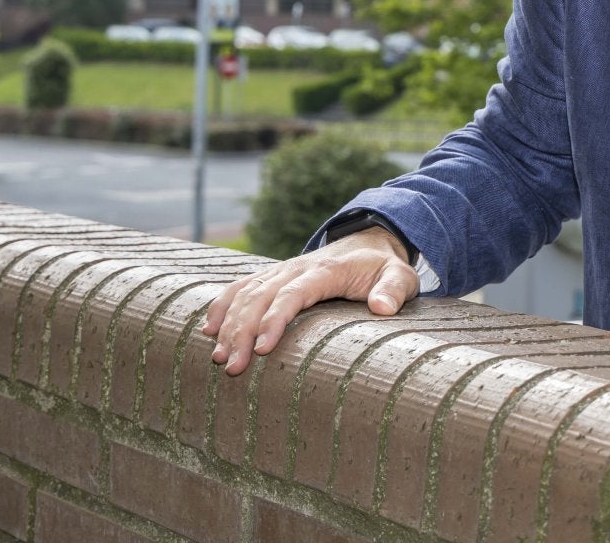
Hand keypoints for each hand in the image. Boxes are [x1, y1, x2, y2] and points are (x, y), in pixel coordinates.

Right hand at [200, 227, 420, 375]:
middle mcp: (297, 267)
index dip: (275, 319)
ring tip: (217, 357)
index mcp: (326, 271)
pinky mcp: (274, 277)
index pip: (293, 293)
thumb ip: (394, 290)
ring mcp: (282, 270)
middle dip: (242, 331)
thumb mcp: (400, 276)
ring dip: (229, 324)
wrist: (368, 243)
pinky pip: (242, 286)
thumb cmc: (384, 268)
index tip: (261, 348)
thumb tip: (381, 308)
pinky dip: (223, 305)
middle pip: (261, 296)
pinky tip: (209, 330)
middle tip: (232, 367)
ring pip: (246, 293)